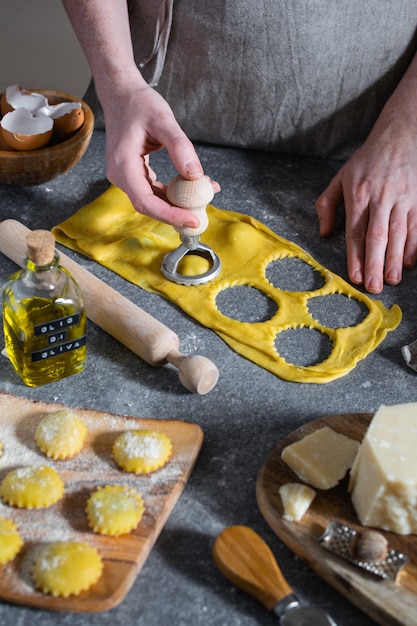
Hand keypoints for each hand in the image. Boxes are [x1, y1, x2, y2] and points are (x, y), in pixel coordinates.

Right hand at [101, 80, 218, 226]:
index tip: (192, 220)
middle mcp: (120, 175)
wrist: (121, 94)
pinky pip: (153, 191)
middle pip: (149, 206)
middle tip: (202, 214)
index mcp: (123, 164)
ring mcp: (125, 176)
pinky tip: (192, 186)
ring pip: (152, 200)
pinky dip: (172, 192)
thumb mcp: (163, 120)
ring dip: (177, 202)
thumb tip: (195, 174)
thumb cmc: (139, 103)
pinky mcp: (133, 175)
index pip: (145, 202)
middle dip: (176, 213)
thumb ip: (180, 147)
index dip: (170, 215)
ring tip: (203, 194)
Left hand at [315, 118, 416, 293]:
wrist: (400, 134)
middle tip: (374, 287)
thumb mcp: (340, 178)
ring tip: (391, 280)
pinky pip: (416, 226)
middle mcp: (381, 198)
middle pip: (378, 236)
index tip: (355, 276)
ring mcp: (402, 199)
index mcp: (358, 195)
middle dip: (375, 263)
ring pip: (399, 234)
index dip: (355, 255)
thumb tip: (323, 233)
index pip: (356, 231)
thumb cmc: (367, 160)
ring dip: (395, 259)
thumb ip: (327, 205)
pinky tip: (408, 263)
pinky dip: (414, 246)